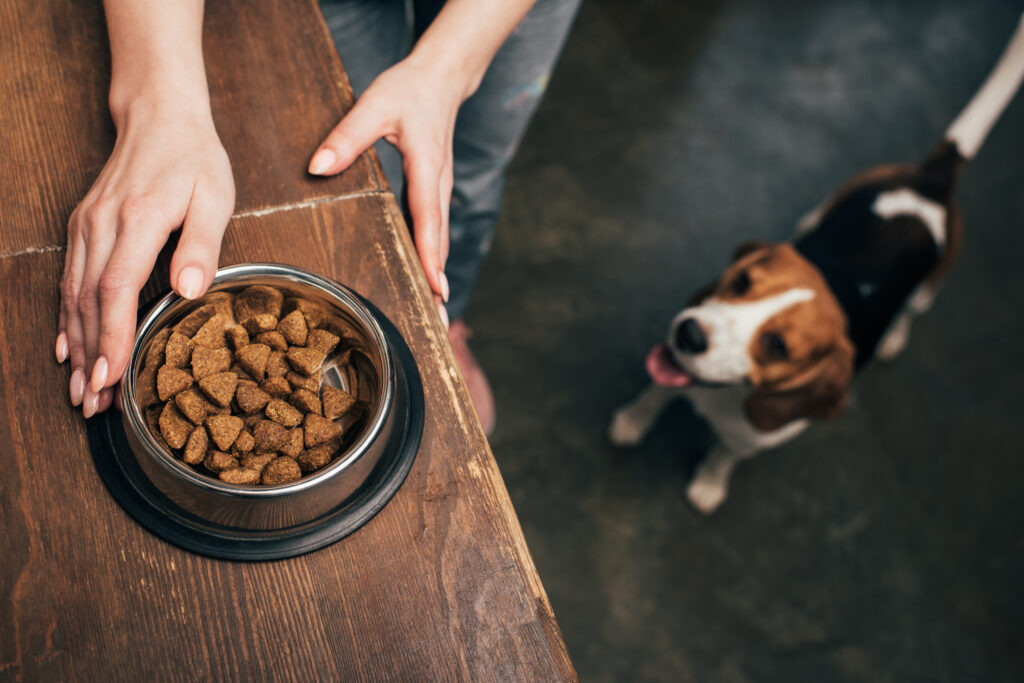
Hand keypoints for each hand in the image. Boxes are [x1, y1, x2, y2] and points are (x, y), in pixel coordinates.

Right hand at [57, 98, 234, 416]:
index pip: (117, 288)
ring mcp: (88, 226)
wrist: (160, 117)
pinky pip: (70, 279)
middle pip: (90, 301)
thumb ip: (203, 245)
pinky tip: (68, 349)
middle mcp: (103, 225)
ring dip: (78, 345)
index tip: (110, 377)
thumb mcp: (214, 197)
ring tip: (82, 391)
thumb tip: (189, 291)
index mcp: (138, 220)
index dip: (112, 337)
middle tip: (94, 404)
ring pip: (75, 295)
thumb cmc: (195, 160)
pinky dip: (68, 318)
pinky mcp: (85, 227)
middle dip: (92, 356)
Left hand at [308, 55, 461, 319]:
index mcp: (427, 166)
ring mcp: (440, 188)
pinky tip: (427, 277)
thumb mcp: (375, 105)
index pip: (428, 218)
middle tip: (438, 318)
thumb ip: (346, 136)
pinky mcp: (436, 189)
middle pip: (440, 239)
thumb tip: (317, 167)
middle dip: (439, 279)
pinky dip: (434, 255)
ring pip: (441, 237)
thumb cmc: (410, 90)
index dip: (431, 254)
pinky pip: (436, 228)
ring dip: (438, 272)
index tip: (435, 286)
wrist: (444, 77)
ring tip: (436, 310)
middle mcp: (439, 183)